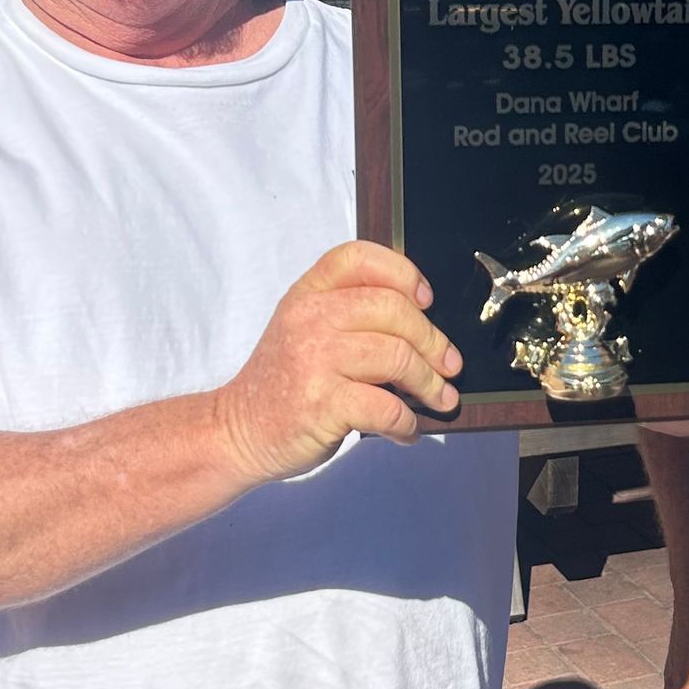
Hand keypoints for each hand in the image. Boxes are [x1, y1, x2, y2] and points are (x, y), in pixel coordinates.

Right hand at [215, 240, 459, 483]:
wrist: (239, 431)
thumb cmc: (284, 384)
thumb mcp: (304, 330)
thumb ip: (348, 315)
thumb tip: (423, 326)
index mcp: (307, 294)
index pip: (360, 258)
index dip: (402, 273)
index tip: (426, 300)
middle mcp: (309, 319)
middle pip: (393, 310)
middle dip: (433, 341)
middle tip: (449, 365)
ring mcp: (314, 360)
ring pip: (397, 357)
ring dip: (430, 384)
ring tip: (439, 398)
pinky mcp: (322, 404)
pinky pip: (386, 407)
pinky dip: (407, 423)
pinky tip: (407, 430)